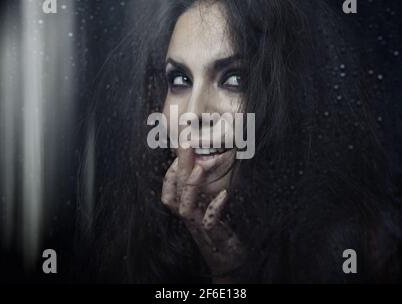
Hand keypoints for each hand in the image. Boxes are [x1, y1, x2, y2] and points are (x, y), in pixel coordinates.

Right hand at [161, 148, 245, 282]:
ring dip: (191, 186)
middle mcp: (189, 216)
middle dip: (180, 166)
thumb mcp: (215, 203)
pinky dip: (214, 208)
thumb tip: (213, 162)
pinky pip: (208, 222)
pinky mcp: (212, 236)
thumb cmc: (222, 229)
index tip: (179, 148)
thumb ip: (212, 186)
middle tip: (185, 143)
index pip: (171, 187)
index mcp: (188, 205)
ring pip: (183, 207)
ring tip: (199, 168)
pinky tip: (224, 195)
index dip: (172, 168)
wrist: (231, 258)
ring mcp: (198, 226)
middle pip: (176, 191)